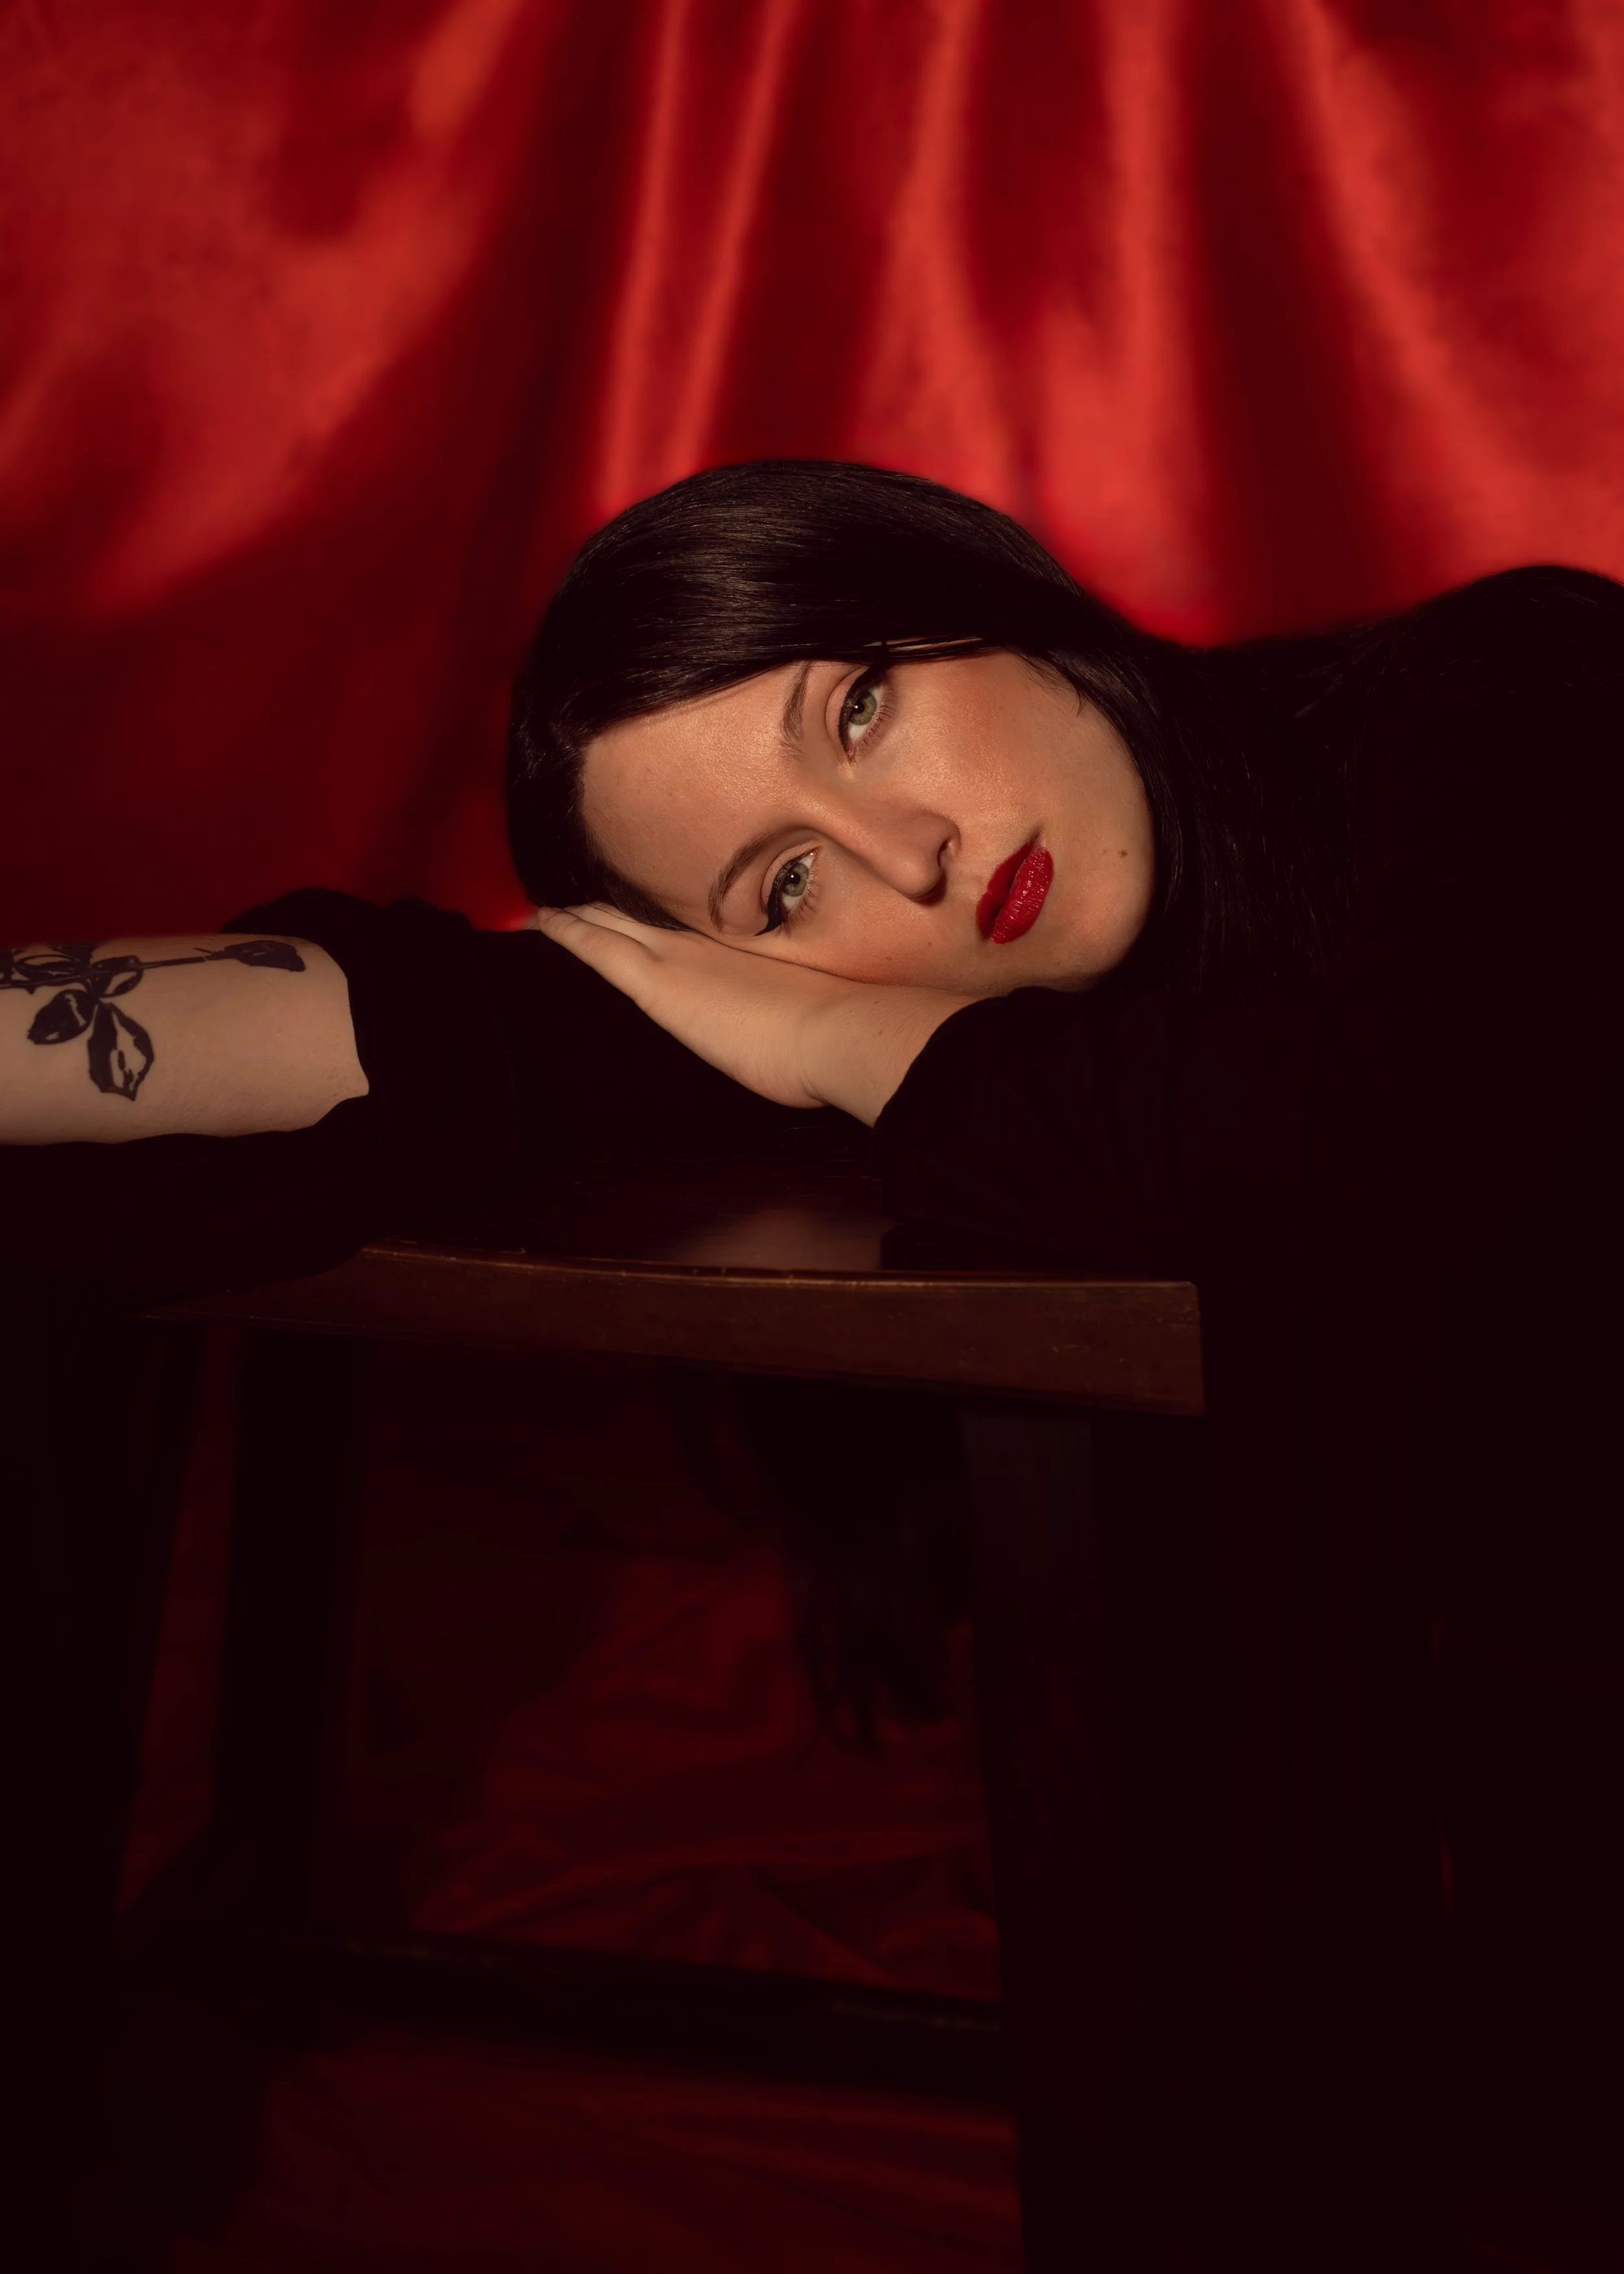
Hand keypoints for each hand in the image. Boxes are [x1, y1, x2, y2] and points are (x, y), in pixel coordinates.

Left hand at [533, 905, 972, 1124]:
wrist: (842, 1031)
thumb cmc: (841, 1033)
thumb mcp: (816, 1013)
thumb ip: (795, 1011)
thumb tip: (808, 1026)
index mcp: (741, 952)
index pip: (684, 926)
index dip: (653, 914)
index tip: (632, 907)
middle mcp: (706, 944)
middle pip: (643, 913)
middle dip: (607, 904)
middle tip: (571, 892)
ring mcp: (680, 957)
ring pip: (613, 922)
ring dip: (579, 913)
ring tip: (545, 906)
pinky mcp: (659, 984)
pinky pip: (598, 948)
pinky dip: (567, 932)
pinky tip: (539, 921)